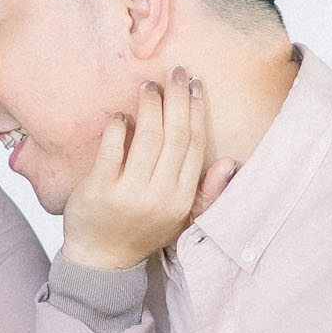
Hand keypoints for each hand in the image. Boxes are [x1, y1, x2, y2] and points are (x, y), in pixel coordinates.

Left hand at [60, 70, 232, 274]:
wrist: (102, 260)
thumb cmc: (143, 230)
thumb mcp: (182, 217)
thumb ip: (207, 192)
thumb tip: (232, 163)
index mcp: (182, 199)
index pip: (194, 146)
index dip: (196, 111)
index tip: (196, 85)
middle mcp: (159, 196)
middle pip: (174, 136)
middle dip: (178, 98)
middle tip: (175, 72)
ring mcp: (129, 194)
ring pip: (147, 139)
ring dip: (150, 106)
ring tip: (149, 85)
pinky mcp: (99, 191)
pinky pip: (112, 150)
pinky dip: (118, 127)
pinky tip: (121, 114)